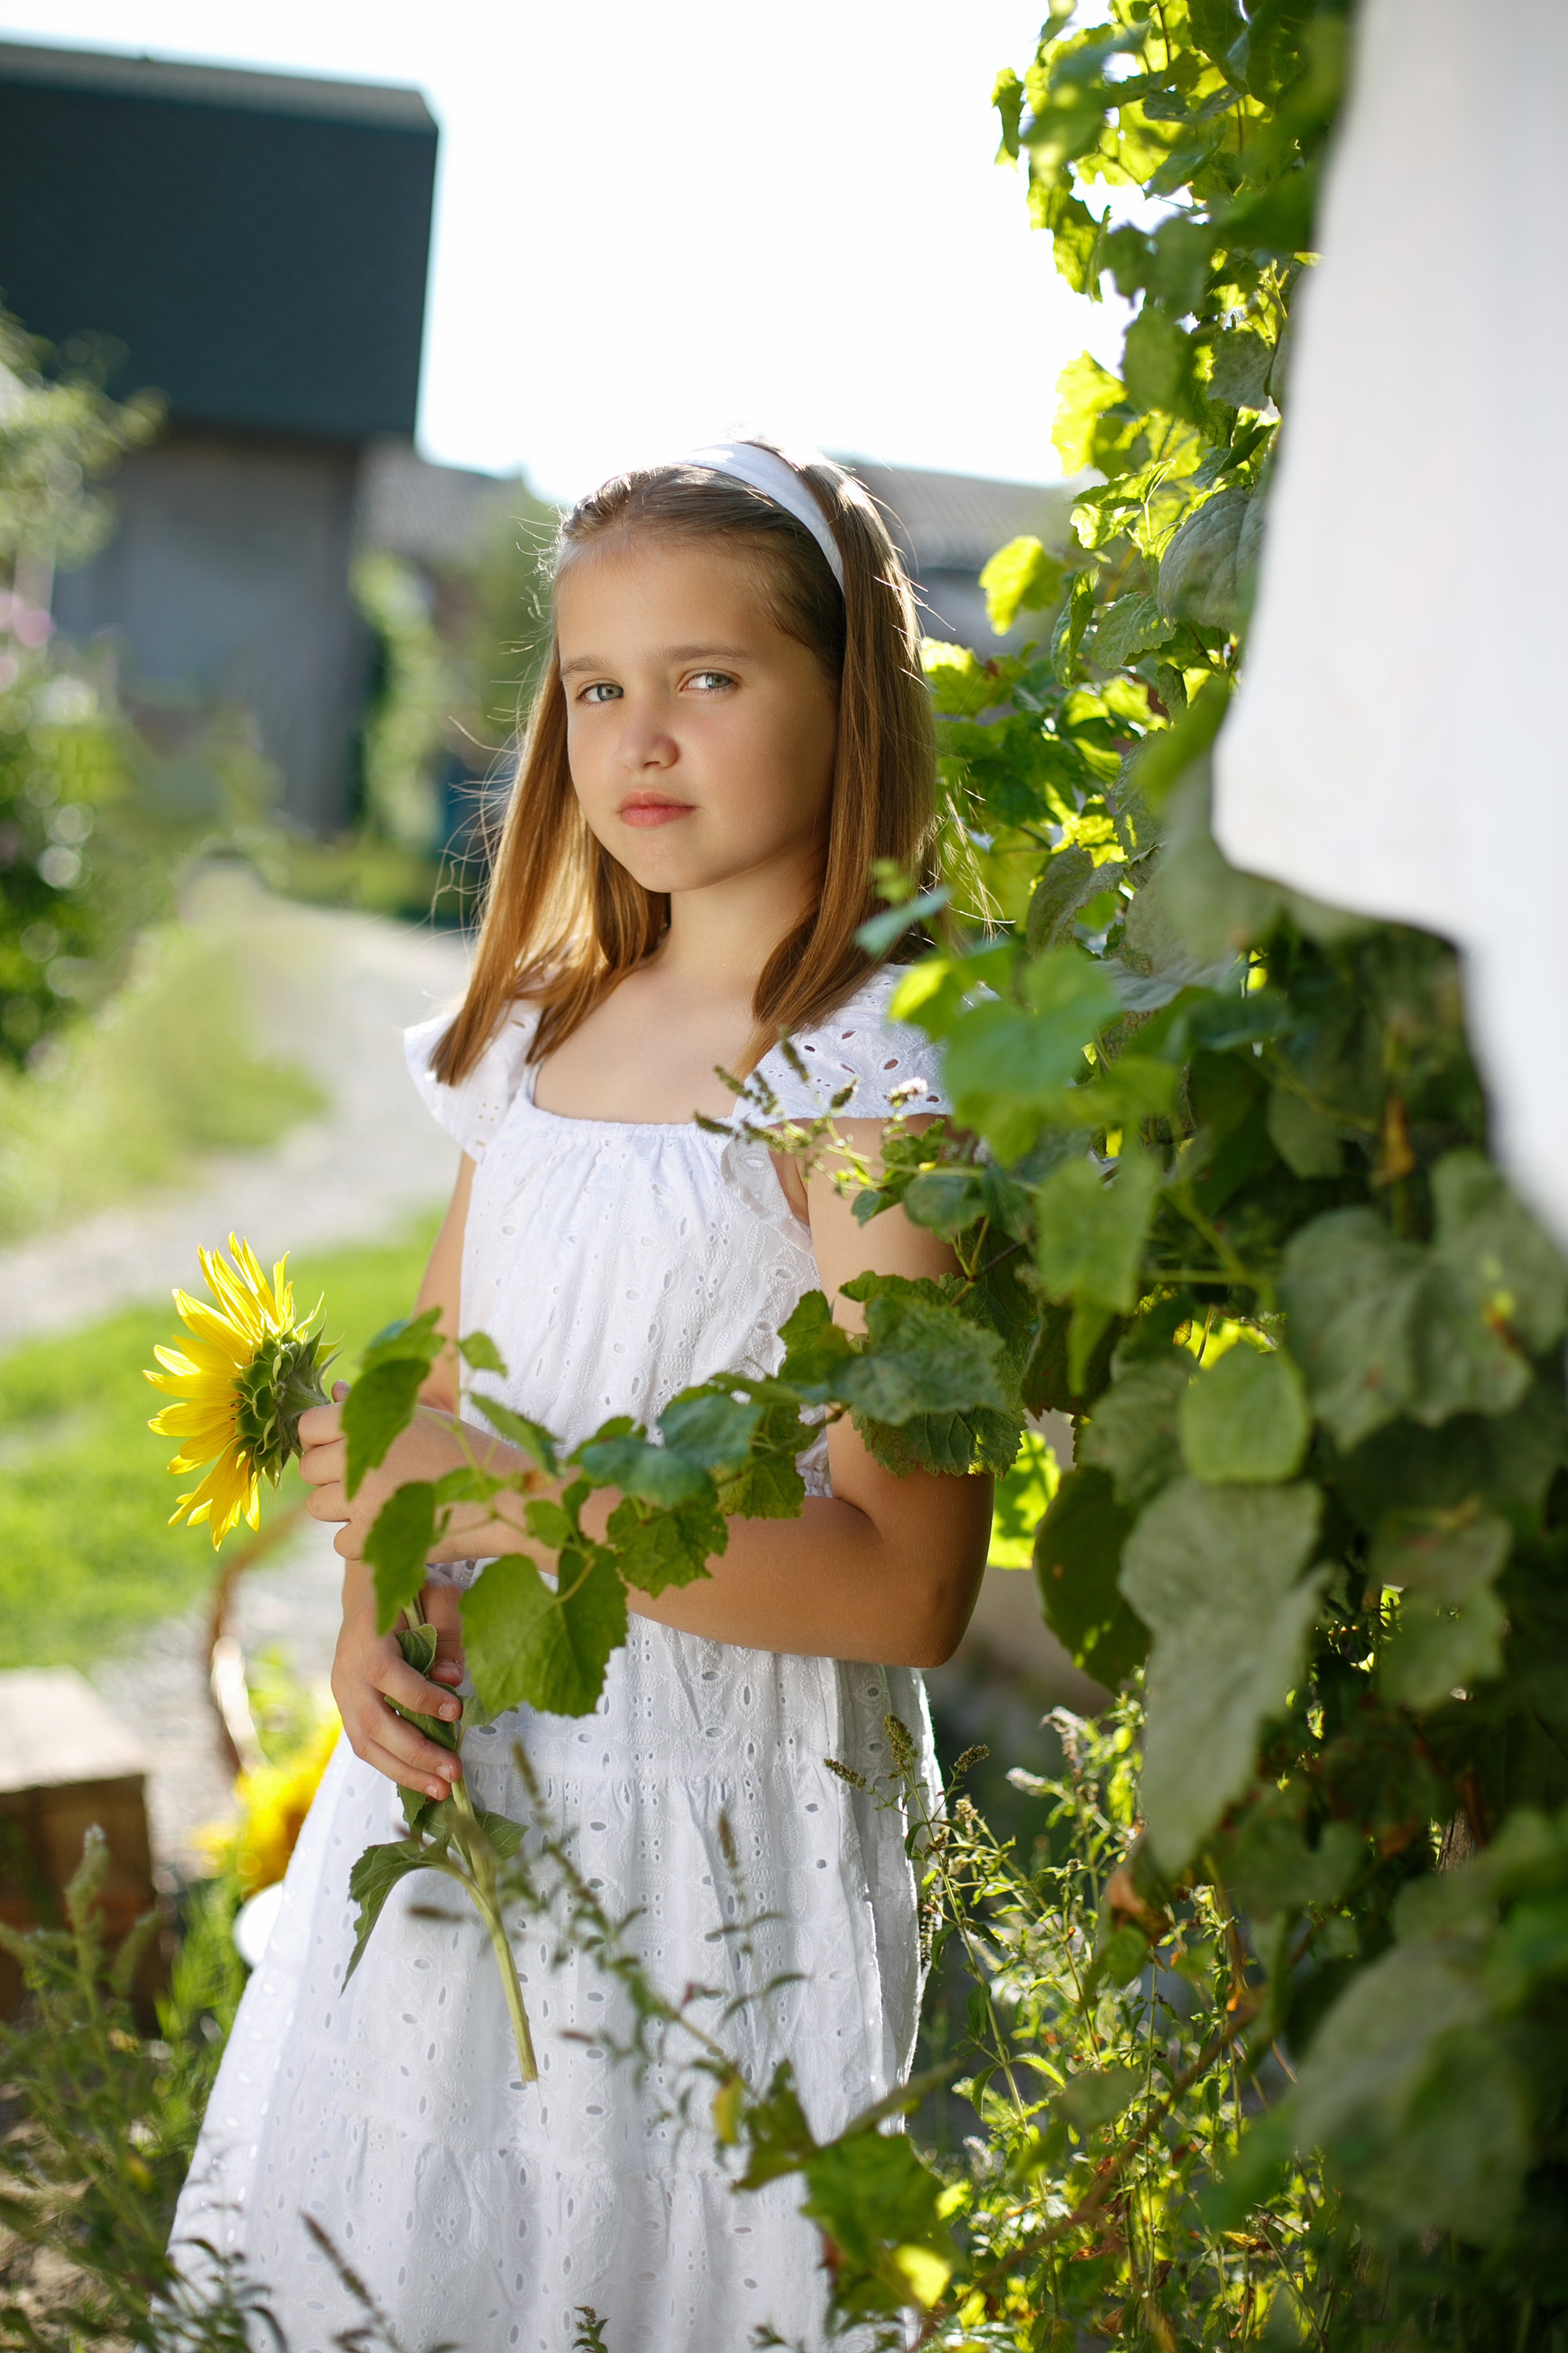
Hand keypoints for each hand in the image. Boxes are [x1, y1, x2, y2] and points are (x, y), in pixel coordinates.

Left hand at [299, 1382, 484, 1560]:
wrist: (501, 1495)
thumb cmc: (463, 1451)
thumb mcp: (420, 1416)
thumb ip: (371, 1407)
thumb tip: (336, 1391)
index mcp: (367, 1419)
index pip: (308, 1426)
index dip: (319, 1440)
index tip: (339, 1450)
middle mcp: (358, 1454)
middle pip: (309, 1470)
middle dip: (330, 1478)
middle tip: (368, 1480)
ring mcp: (361, 1497)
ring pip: (319, 1508)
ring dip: (343, 1510)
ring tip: (384, 1502)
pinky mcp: (370, 1536)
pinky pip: (340, 1542)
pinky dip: (362, 1541)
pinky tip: (394, 1527)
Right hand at [331, 1560, 467, 1796]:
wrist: (367, 1592)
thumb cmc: (409, 1592)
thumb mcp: (436, 1595)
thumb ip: (447, 1633)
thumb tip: (452, 1679)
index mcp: (367, 1640)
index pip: (388, 1676)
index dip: (421, 1698)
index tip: (456, 1712)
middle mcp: (348, 1673)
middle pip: (376, 1723)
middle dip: (416, 1754)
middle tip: (453, 1772)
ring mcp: (343, 1695)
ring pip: (366, 1745)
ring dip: (405, 1772)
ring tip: (441, 1790)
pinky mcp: (348, 1709)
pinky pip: (365, 1745)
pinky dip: (393, 1766)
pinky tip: (421, 1779)